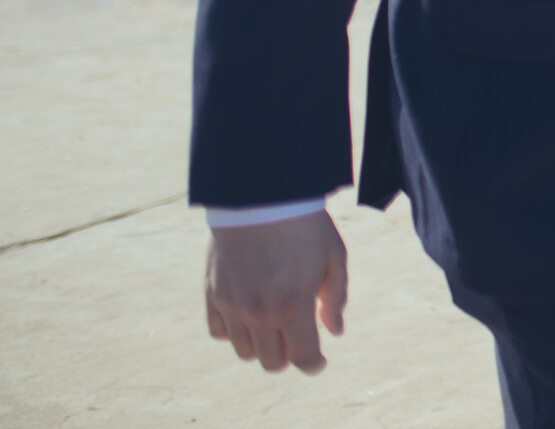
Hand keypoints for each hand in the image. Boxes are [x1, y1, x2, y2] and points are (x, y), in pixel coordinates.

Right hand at [203, 210, 347, 372]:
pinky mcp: (212, 294)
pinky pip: (218, 332)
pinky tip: (249, 314)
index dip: (313, 365)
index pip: (302, 358)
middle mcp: (258, 312)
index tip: (318, 361)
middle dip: (288, 356)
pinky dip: (234, 331)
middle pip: (271, 362)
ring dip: (262, 345)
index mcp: (293, 306)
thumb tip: (334, 332)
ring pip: (244, 351)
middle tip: (298, 337)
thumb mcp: (334, 257)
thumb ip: (334, 299)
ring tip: (275, 323)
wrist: (261, 197)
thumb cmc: (305, 225)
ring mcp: (232, 305)